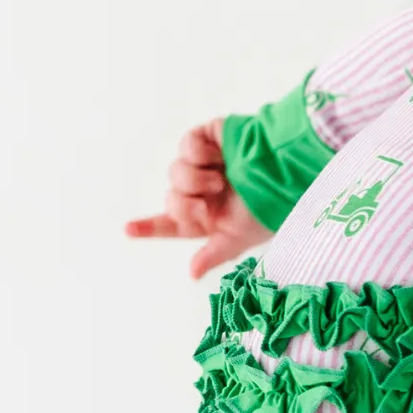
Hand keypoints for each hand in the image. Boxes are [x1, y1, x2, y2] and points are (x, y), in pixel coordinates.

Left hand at [124, 117, 272, 277]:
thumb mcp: (240, 238)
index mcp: (208, 216)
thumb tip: (192, 274)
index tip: (127, 229)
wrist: (285, 170)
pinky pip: (186, 146)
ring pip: (175, 172)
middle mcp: (203, 191)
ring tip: (219, 180)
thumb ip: (213, 254)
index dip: (149, 226)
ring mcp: (204, 164)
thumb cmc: (268, 207)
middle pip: (171, 198)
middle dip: (184, 204)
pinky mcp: (207, 139)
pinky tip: (218, 157)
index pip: (172, 223)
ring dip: (193, 180)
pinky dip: (197, 154)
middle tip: (206, 205)